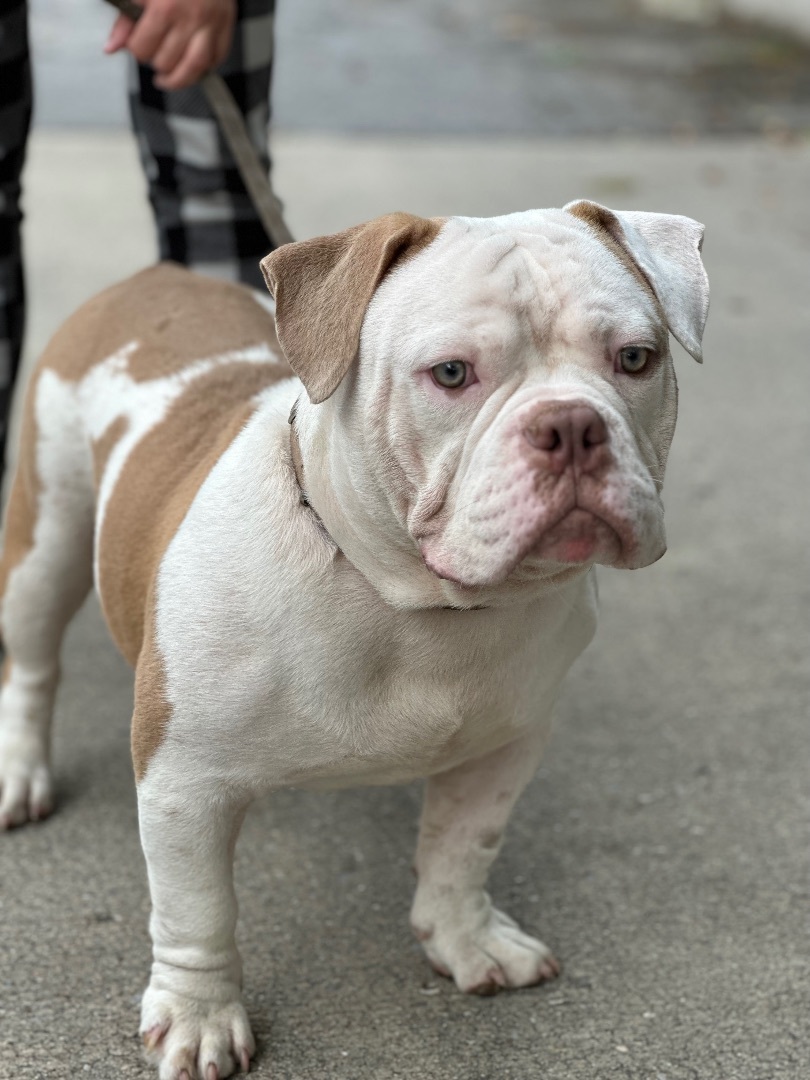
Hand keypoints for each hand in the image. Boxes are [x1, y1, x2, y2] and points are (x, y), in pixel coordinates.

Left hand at [104, 0, 235, 90]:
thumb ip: (125, 20)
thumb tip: (112, 48)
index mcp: (164, 7)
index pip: (143, 48)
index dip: (137, 49)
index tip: (138, 45)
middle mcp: (189, 18)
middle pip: (167, 62)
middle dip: (156, 62)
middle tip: (154, 55)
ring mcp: (210, 24)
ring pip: (194, 68)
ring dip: (179, 79)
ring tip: (168, 79)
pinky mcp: (225, 27)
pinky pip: (216, 59)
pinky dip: (205, 68)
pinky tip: (192, 65)